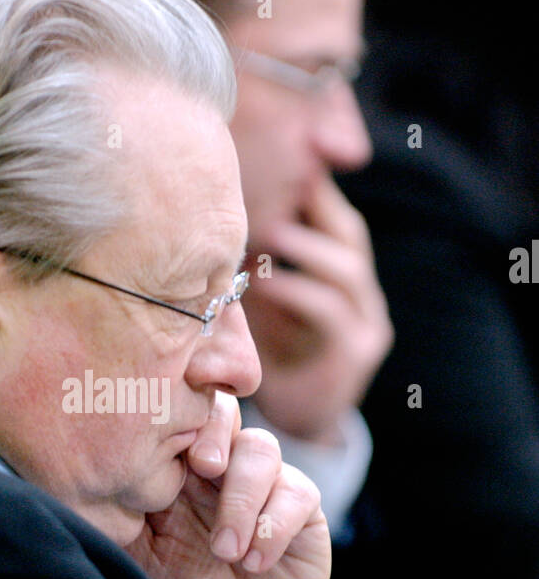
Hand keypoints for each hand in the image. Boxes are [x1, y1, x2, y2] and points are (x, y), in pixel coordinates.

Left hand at [124, 393, 330, 578]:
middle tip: (204, 467)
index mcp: (178, 465)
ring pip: (260, 450)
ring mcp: (265, 480)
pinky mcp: (301, 506)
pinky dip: (274, 526)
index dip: (174, 413)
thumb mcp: (137, 556)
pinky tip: (254, 563)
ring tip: (225, 551)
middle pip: (223, 411)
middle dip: (214, 432)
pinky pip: (297, 492)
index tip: (161, 444)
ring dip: (242, 500)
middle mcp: (222, 463)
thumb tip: (87, 480)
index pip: (178, 414)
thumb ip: (119, 516)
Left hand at [244, 177, 392, 442]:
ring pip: (345, 267)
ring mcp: (366, 320)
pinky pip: (331, 311)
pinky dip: (297, 293)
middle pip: (348, 230)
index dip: (312, 184)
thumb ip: (256, 261)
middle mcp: (362, 289)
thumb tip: (212, 212)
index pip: (333, 214)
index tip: (277, 156)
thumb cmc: (271, 353)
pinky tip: (264, 285)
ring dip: (302, 248)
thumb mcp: (265, 299)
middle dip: (313, 204)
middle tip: (272, 185)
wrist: (301, 421)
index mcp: (342, 270)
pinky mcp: (356, 351)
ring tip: (263, 234)